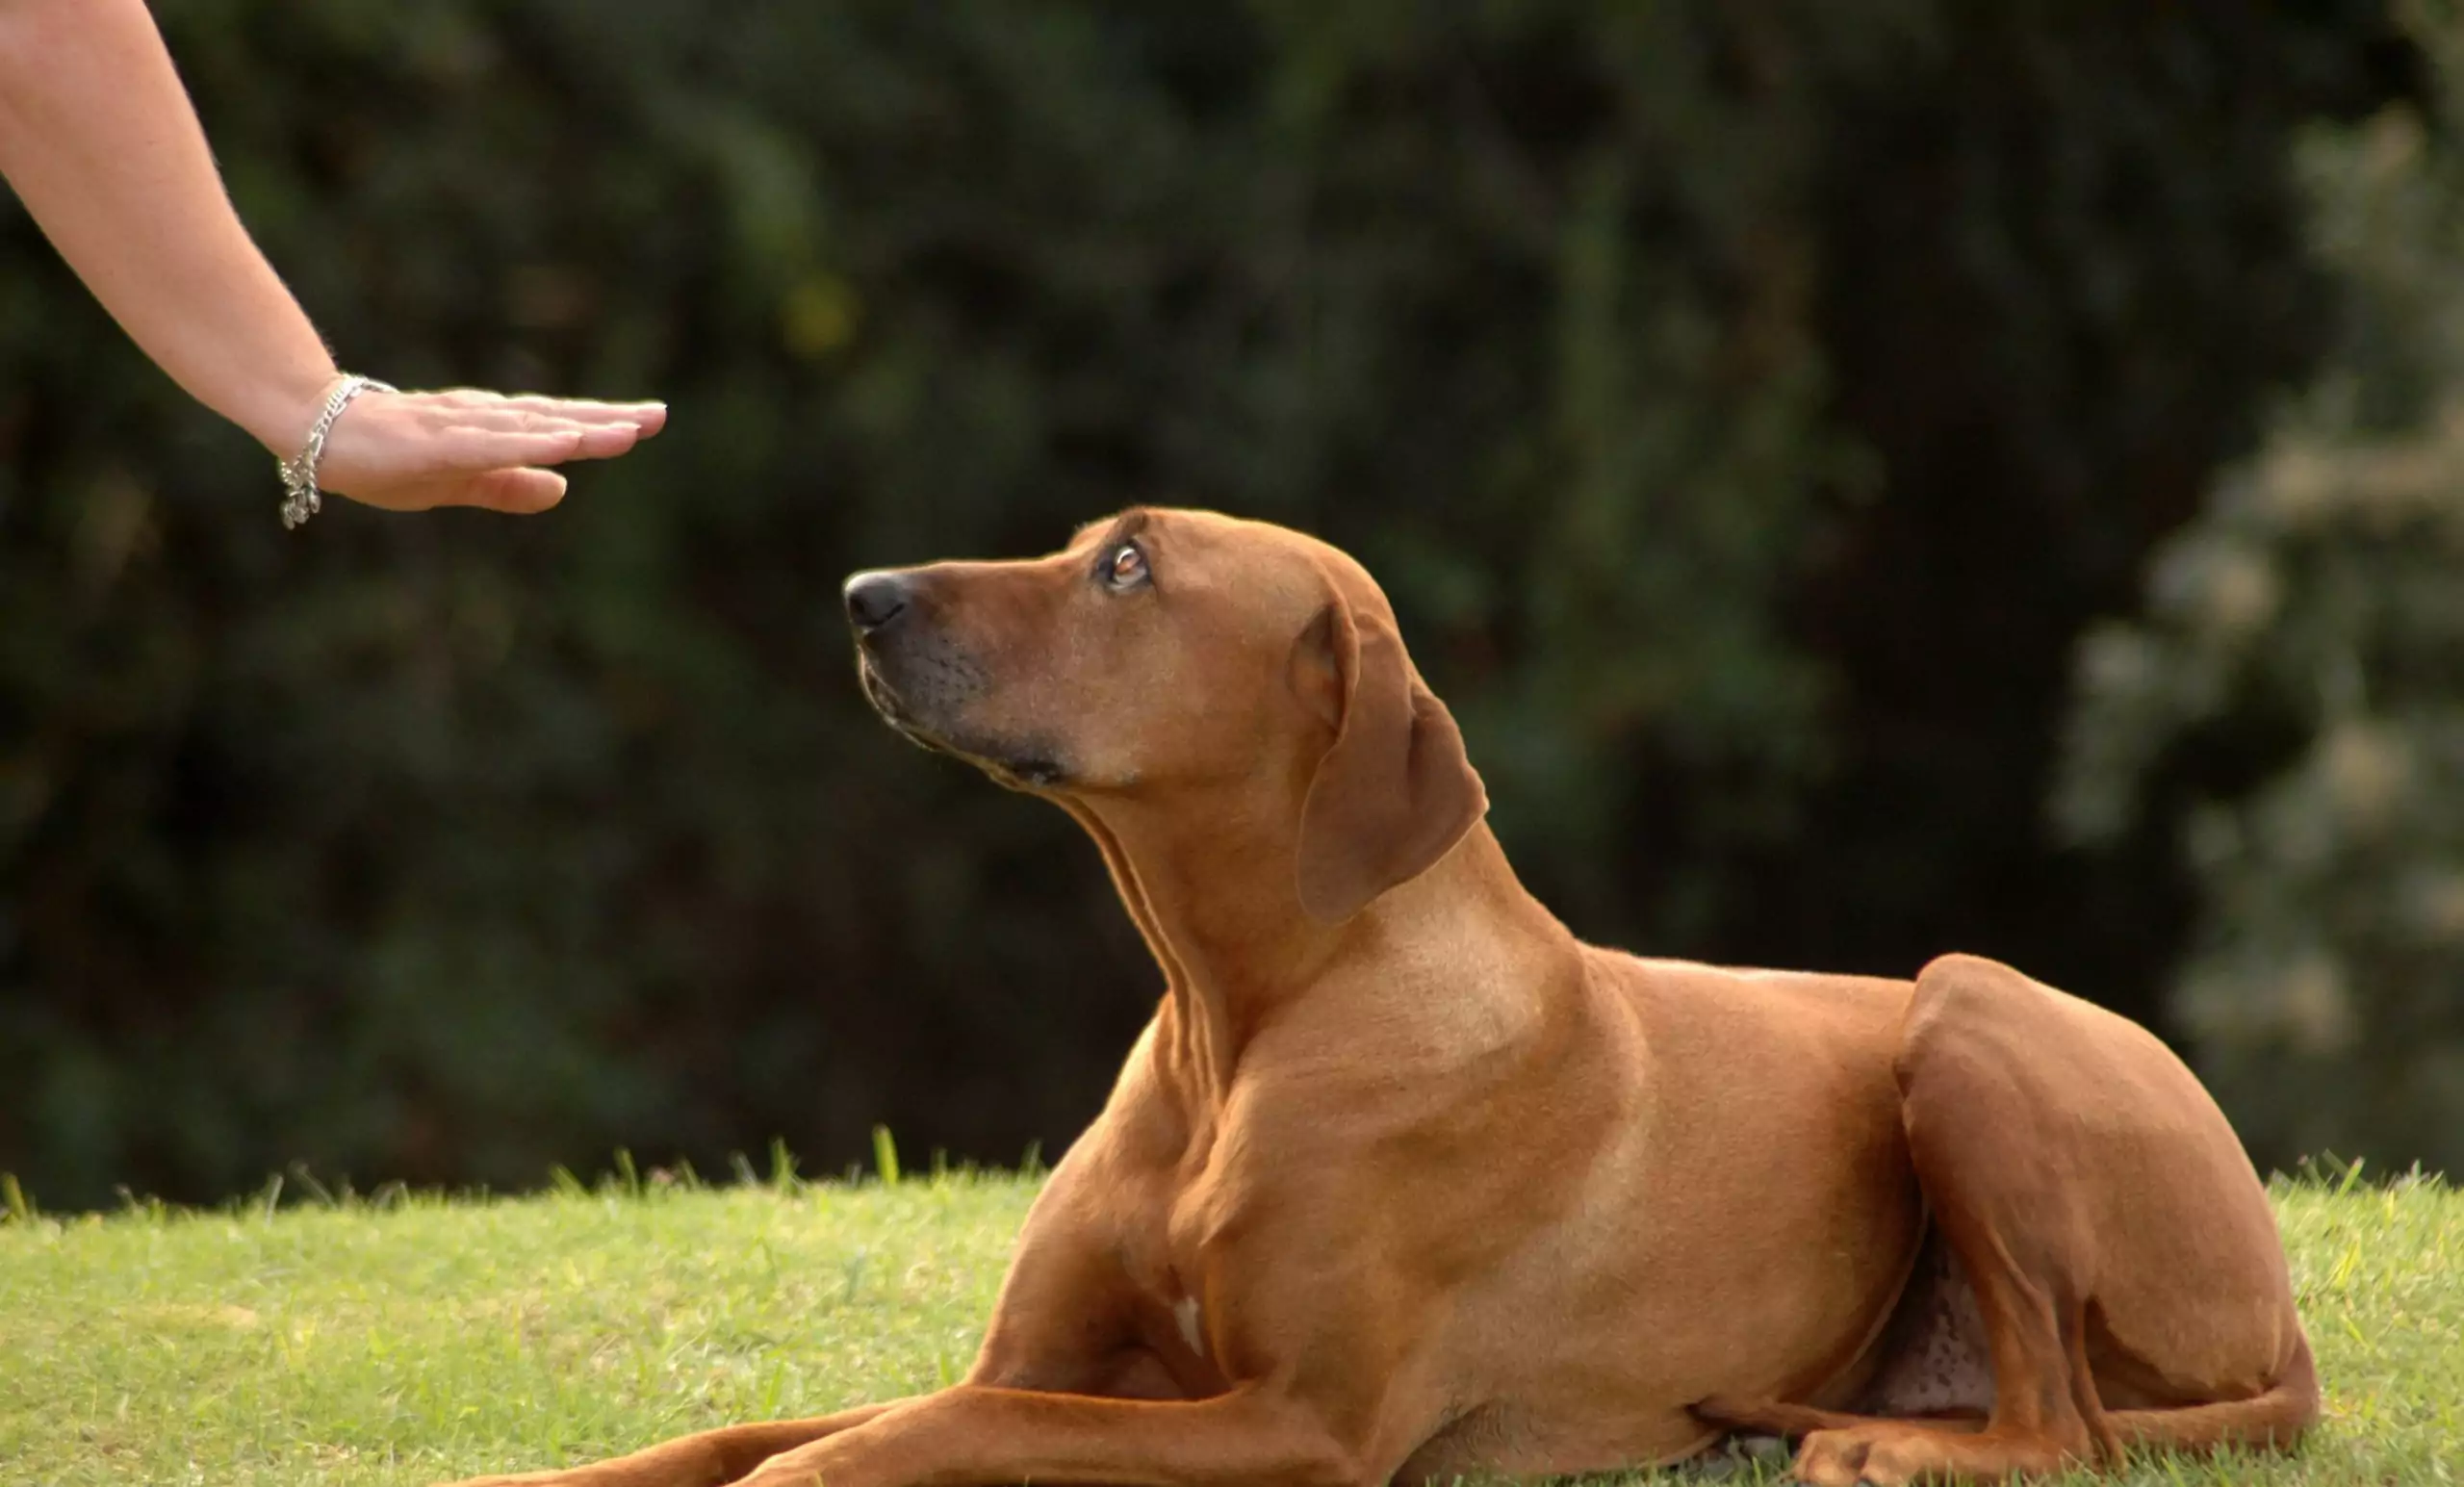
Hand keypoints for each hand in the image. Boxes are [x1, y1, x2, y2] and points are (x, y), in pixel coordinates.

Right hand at [309, 386, 668, 514]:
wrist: (314, 432)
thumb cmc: (385, 458)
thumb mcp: (458, 483)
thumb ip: (509, 487)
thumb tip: (562, 489)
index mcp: (492, 431)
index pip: (558, 424)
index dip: (605, 423)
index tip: (652, 420)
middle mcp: (483, 421)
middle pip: (555, 418)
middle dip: (608, 418)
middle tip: (659, 415)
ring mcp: (459, 429)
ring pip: (529, 428)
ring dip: (577, 428)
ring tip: (624, 432)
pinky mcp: (434, 443)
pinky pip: (489, 445)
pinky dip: (527, 444)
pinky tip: (561, 444)